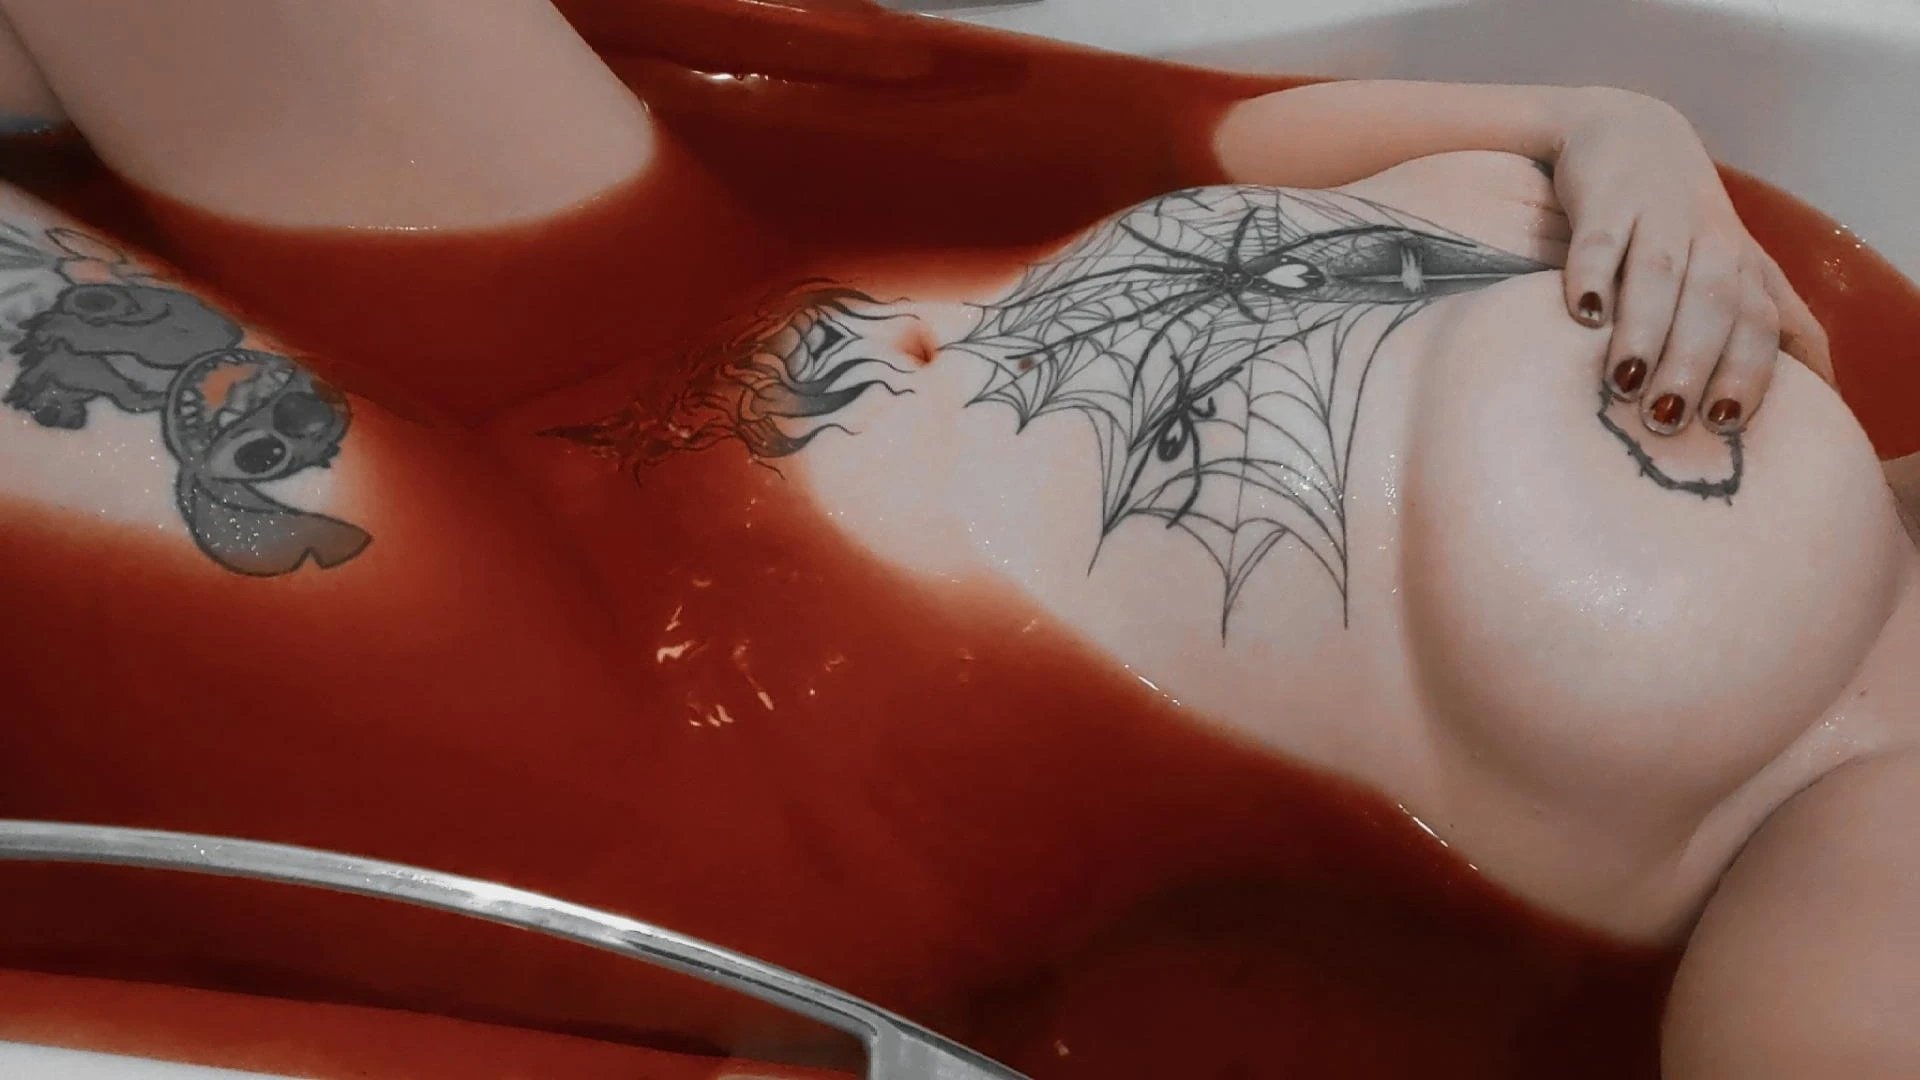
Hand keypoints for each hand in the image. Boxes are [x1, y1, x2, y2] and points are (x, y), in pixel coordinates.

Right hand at [1552, 88, 1831, 435]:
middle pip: (1713, 302)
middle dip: (1694, 361)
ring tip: (1623, 381)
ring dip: (1645, 328)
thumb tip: (1828, 388)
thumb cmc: (1682, 218)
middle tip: (1666, 417)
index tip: (1722, 422)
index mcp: (1742, 263)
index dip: (1747, 371)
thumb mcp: (1739, 265)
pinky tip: (1582, 312)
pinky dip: (1591, 273)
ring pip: (1660, 273)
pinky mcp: (1604, 197)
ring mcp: (1655, 214)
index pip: (1759, 321)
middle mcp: (1707, 239)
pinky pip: (1600, 238)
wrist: (1627, 130)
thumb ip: (1779, 321)